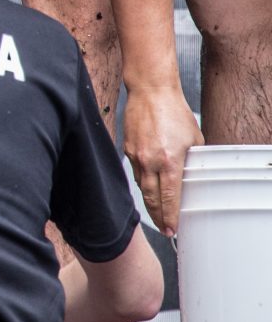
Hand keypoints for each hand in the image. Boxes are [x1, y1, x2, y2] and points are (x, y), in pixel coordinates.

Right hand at [122, 86, 202, 235]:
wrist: (151, 92)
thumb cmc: (174, 112)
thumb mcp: (194, 139)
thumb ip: (192, 160)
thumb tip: (192, 174)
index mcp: (169, 160)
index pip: (169, 197)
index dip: (170, 216)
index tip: (171, 229)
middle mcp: (150, 161)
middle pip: (151, 198)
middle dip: (158, 216)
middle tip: (164, 228)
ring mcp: (136, 155)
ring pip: (142, 186)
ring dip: (150, 200)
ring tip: (157, 210)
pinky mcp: (127, 148)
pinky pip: (135, 171)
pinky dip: (143, 181)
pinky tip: (148, 184)